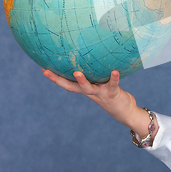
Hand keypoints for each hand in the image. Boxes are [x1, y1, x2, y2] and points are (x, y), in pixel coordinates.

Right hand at [42, 69, 156, 138]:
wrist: (126, 112)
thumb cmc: (112, 95)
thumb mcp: (102, 86)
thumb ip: (97, 76)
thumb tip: (91, 59)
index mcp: (87, 90)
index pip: (68, 84)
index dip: (56, 78)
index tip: (44, 70)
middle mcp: (91, 93)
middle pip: (72, 87)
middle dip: (59, 80)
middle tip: (47, 72)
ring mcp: (101, 94)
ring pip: (89, 88)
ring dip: (82, 81)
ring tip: (76, 72)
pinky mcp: (113, 93)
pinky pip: (113, 84)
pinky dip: (114, 78)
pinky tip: (115, 70)